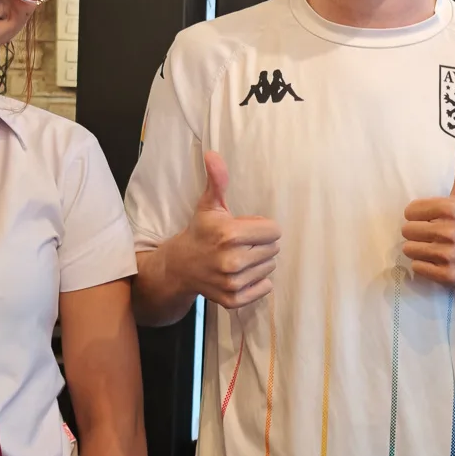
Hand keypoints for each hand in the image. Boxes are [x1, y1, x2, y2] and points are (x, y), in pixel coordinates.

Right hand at [162, 150, 280, 308]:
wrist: (180, 267)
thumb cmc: (200, 232)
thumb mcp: (209, 205)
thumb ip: (217, 180)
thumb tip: (212, 154)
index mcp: (229, 235)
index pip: (274, 231)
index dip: (262, 227)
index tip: (245, 228)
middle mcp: (232, 261)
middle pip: (274, 249)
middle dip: (260, 244)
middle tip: (240, 243)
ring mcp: (233, 283)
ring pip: (269, 267)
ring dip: (258, 262)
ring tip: (237, 257)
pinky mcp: (234, 300)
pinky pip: (265, 287)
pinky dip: (256, 281)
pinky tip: (240, 274)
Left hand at [403, 131, 454, 292]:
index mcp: (452, 207)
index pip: (410, 211)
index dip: (419, 216)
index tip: (434, 219)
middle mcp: (450, 230)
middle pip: (408, 231)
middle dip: (419, 234)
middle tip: (436, 236)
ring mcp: (449, 254)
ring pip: (410, 249)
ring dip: (420, 250)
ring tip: (436, 249)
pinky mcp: (447, 275)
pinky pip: (418, 268)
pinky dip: (425, 267)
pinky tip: (439, 263)